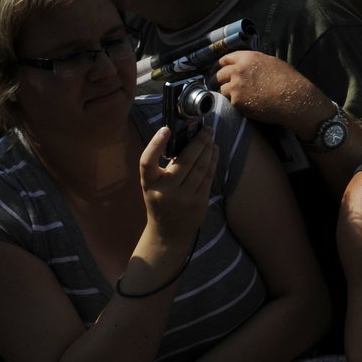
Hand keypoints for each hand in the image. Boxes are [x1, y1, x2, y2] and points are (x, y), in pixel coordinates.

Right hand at [138, 125, 217, 243]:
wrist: (168, 232)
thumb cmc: (161, 201)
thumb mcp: (155, 185)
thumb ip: (165, 166)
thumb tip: (188, 138)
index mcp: (149, 184)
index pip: (147, 162)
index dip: (155, 144)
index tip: (166, 128)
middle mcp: (164, 191)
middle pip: (185, 161)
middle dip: (199, 141)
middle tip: (207, 128)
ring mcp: (183, 198)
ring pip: (200, 167)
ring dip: (208, 149)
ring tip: (211, 137)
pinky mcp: (198, 202)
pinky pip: (208, 176)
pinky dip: (213, 161)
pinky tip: (215, 151)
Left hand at [214, 51, 328, 135]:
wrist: (293, 99)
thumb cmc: (288, 80)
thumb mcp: (272, 63)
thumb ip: (254, 63)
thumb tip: (247, 66)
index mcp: (248, 58)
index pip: (225, 59)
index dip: (221, 65)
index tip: (219, 70)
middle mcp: (238, 70)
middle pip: (218, 74)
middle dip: (218, 80)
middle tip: (219, 84)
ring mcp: (236, 86)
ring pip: (222, 89)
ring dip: (226, 93)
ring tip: (235, 97)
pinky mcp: (237, 102)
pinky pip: (231, 102)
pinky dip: (236, 104)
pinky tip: (246, 105)